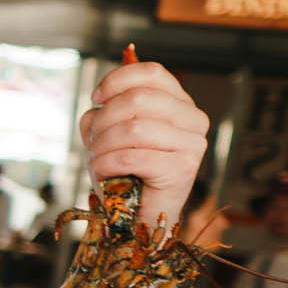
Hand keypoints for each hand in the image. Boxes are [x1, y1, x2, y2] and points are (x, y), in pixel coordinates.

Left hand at [79, 53, 208, 229]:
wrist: (137, 215)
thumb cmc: (124, 172)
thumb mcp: (111, 131)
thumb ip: (107, 109)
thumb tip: (99, 101)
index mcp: (180, 104)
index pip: (152, 73)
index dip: (117, 80)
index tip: (96, 99)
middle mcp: (193, 120)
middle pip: (138, 99)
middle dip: (103, 119)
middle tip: (93, 140)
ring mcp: (193, 145)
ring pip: (132, 128)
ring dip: (102, 145)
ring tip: (97, 159)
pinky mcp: (183, 170)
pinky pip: (130, 157)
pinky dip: (106, 164)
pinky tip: (103, 172)